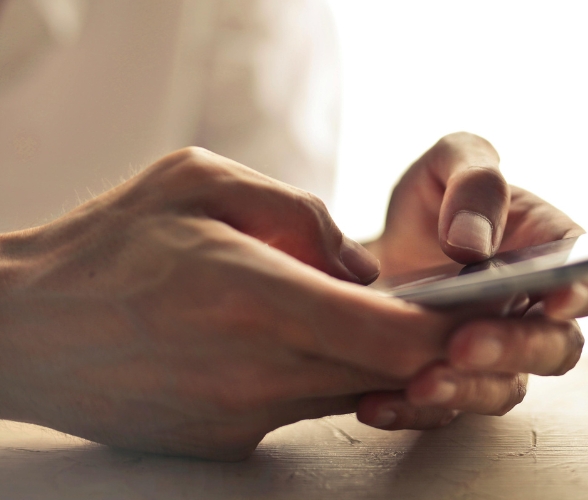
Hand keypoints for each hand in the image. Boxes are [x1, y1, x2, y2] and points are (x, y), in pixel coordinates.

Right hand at [0, 148, 457, 459]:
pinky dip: (321, 377)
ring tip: (356, 314)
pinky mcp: (227, 442)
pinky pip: (304, 407)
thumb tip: (362, 265)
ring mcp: (244, 417)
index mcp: (258, 299)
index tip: (473, 308)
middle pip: (390, 375)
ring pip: (353, 395)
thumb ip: (301, 214)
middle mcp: (259, 372)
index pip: (397, 337)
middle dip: (427, 345)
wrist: (23, 328)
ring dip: (374, 360)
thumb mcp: (199, 181)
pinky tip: (291, 342)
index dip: (450, 328)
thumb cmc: (107, 244)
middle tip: (439, 309)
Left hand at [357, 133, 587, 429]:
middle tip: (464, 342)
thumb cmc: (435, 201)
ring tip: (421, 382)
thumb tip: (471, 244)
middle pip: (557, 347)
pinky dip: (411, 411)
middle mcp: (536, 313)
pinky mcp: (453, 385)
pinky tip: (376, 402)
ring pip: (506, 389)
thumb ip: (474, 181)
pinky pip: (444, 412)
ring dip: (468, 390)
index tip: (557, 298)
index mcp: (555, 253)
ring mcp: (498, 356)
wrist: (376, 248)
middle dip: (515, 348)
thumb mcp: (450, 163)